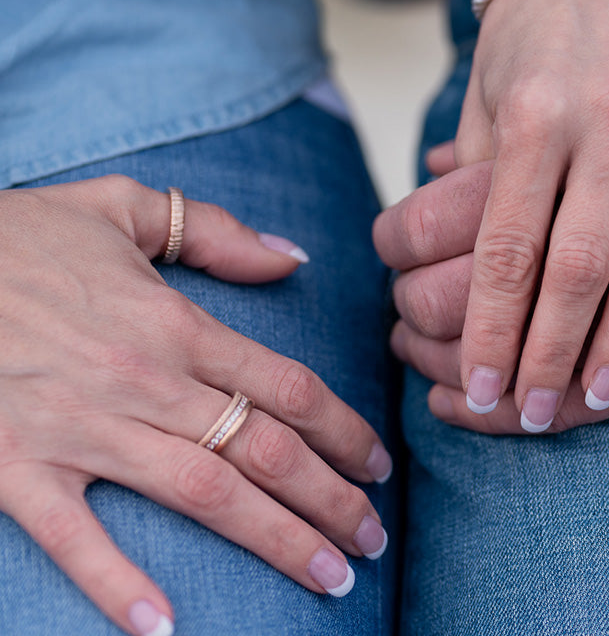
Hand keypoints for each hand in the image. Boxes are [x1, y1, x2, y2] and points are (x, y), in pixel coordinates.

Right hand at [0, 176, 390, 634]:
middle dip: (330, 499)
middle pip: (264, 450)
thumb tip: (292, 257)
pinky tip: (165, 628)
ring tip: (330, 578)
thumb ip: (215, 230)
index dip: (345, 430)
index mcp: (173, 322)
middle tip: (374, 541)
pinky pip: (73, 537)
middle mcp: (142, 380)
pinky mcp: (15, 466)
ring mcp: (79, 428)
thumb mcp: (124, 206)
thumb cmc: (22, 234)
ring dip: (275, 541)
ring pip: (203, 494)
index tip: (380, 464)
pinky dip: (116, 583)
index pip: (287, 387)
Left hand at [374, 82, 608, 432]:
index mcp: (531, 116)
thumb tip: (435, 252)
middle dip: (551, 353)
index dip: (493, 330)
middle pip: (577, 266)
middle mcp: (603, 115)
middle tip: (532, 412)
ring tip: (594, 390)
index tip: (482, 390)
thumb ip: (467, 181)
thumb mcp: (481, 102)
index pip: (506, 249)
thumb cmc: (527, 41)